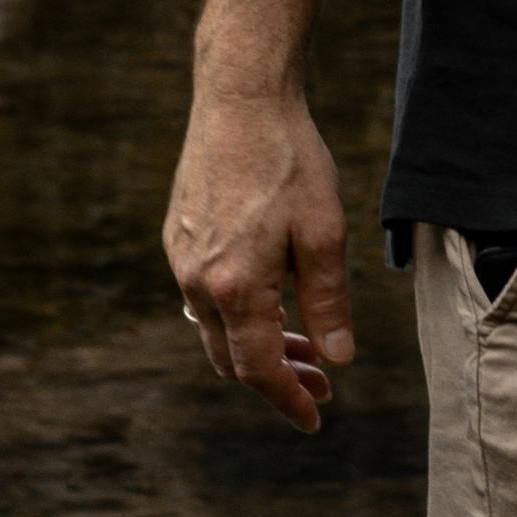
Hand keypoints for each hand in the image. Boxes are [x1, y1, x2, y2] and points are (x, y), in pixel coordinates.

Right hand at [163, 72, 355, 431]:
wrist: (240, 99)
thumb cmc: (290, 162)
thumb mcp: (325, 234)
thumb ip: (328, 302)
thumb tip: (338, 359)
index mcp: (235, 287)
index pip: (258, 369)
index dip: (289, 399)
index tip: (316, 418)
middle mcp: (197, 280)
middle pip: (231, 358)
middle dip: (276, 377)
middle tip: (322, 381)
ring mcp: (181, 257)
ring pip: (214, 328)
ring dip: (256, 345)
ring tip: (303, 342)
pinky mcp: (178, 235)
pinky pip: (202, 295)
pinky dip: (237, 313)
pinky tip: (271, 298)